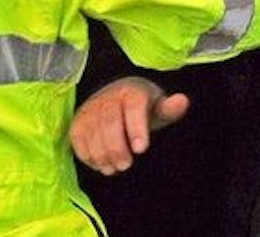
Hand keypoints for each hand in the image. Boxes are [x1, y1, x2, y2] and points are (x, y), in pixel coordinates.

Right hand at [69, 76, 189, 175]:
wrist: (117, 99)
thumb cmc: (143, 109)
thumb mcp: (159, 108)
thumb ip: (170, 109)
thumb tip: (182, 101)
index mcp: (132, 91)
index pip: (133, 107)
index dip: (136, 128)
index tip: (141, 149)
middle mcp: (108, 96)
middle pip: (109, 122)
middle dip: (116, 147)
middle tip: (126, 165)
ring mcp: (90, 108)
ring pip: (91, 131)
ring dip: (101, 154)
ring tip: (113, 168)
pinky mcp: (78, 121)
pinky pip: (77, 138)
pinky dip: (87, 154)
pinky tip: (100, 164)